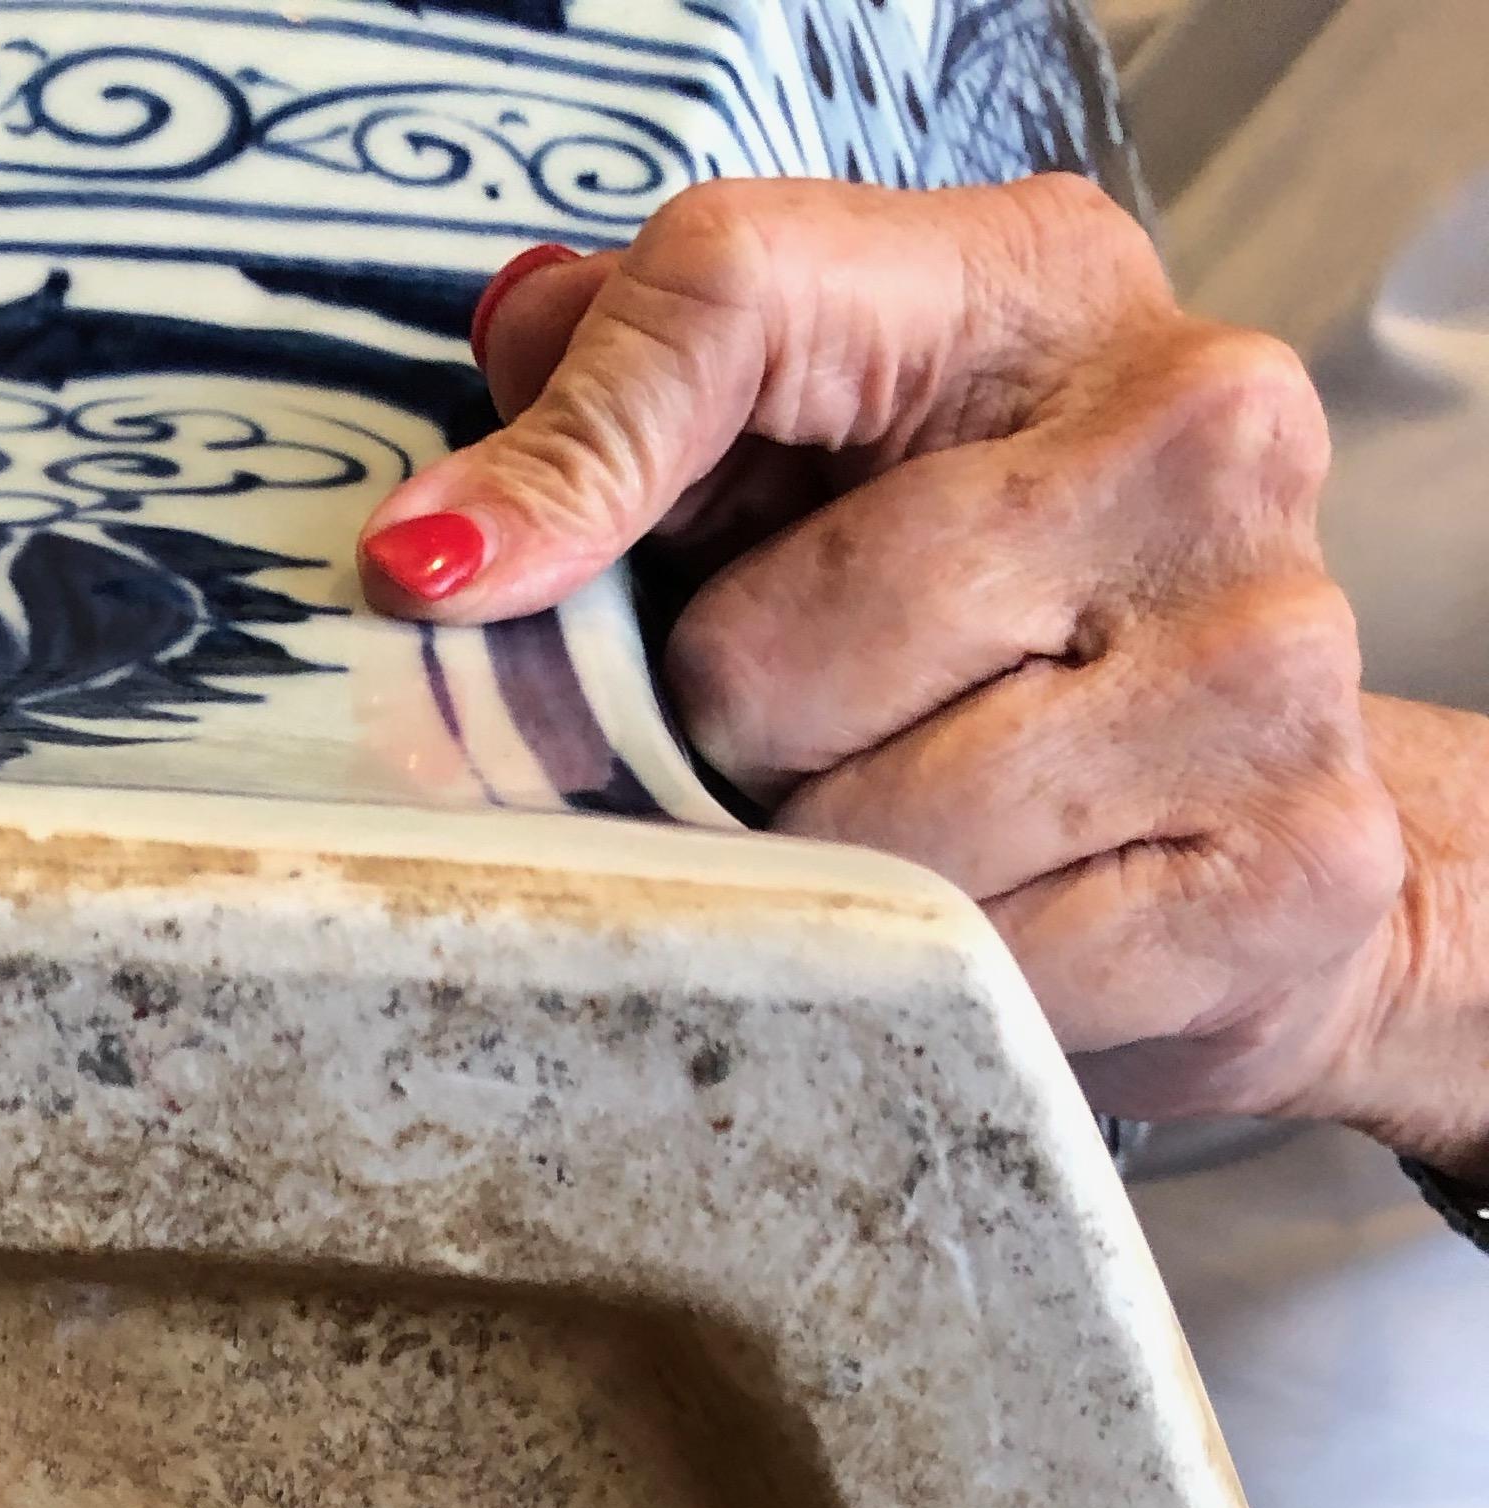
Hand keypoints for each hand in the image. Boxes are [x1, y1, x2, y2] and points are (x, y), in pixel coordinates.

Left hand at [360, 176, 1488, 1160]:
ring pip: (869, 844)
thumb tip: (435, 544)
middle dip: (729, 750)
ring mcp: (1261, 658)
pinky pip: (982, 975)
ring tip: (881, 851)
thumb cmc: (994, 638)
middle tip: (786, 762)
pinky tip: (980, 949)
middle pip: (769, 655)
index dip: (572, 467)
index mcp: (1046, 294)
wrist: (1265, 835)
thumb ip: (636, 434)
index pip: (737, 298)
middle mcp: (1197, 441)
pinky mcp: (1285, 867)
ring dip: (821, 891)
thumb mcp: (819, 479)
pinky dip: (935, 998)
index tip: (440, 589)